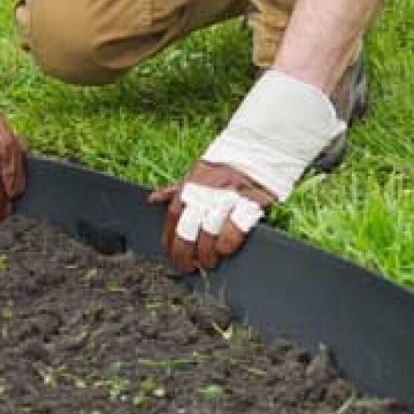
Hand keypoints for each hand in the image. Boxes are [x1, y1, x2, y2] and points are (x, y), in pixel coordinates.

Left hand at [150, 70, 343, 272]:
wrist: (260, 147)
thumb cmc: (226, 163)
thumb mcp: (196, 172)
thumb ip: (176, 189)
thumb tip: (153, 199)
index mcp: (190, 185)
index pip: (172, 218)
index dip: (170, 241)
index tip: (171, 256)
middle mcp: (205, 191)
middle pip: (187, 230)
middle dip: (184, 253)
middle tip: (188, 267)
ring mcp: (227, 197)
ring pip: (209, 233)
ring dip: (206, 253)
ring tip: (208, 263)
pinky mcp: (250, 201)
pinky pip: (235, 228)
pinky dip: (227, 243)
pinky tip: (225, 250)